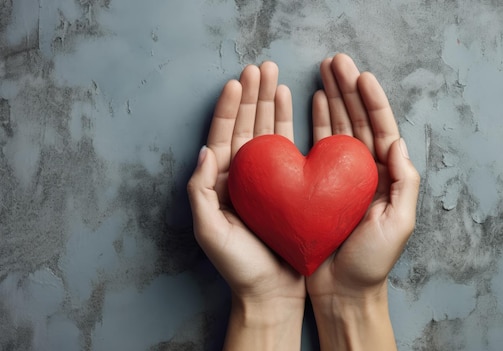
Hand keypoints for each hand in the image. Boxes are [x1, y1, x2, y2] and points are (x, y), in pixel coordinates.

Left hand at [187, 62, 304, 349]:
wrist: (270, 291)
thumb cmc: (240, 265)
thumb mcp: (211, 231)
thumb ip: (202, 191)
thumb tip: (205, 151)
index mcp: (221, 182)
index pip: (223, 135)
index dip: (228, 107)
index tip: (237, 80)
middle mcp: (241, 175)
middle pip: (244, 125)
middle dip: (252, 94)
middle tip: (261, 67)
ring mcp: (264, 178)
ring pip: (264, 130)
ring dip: (268, 101)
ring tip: (275, 75)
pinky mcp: (285, 184)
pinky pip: (284, 146)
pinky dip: (285, 121)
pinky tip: (289, 103)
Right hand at [306, 54, 420, 349]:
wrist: (344, 289)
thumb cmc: (372, 261)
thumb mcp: (399, 223)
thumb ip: (403, 182)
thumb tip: (396, 142)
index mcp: (385, 175)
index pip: (380, 127)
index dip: (371, 100)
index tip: (359, 75)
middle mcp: (364, 169)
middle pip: (358, 119)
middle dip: (348, 88)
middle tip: (335, 60)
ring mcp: (340, 175)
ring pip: (339, 125)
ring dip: (333, 97)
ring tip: (323, 71)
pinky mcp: (318, 183)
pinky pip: (319, 145)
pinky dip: (318, 120)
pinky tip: (314, 101)